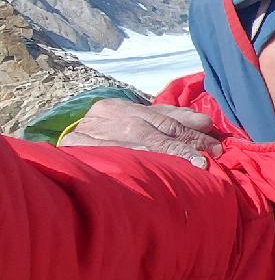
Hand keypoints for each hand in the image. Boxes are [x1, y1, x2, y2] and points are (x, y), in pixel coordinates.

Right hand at [62, 99, 222, 168]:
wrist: (56, 161)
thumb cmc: (102, 141)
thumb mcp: (132, 124)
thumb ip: (166, 120)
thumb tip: (204, 122)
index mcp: (116, 108)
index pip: (161, 118)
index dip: (190, 129)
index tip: (214, 140)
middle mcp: (104, 118)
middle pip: (153, 130)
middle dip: (186, 142)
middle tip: (212, 153)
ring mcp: (90, 136)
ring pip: (139, 144)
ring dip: (171, 154)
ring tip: (196, 163)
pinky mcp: (80, 152)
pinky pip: (118, 159)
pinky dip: (143, 164)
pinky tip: (163, 171)